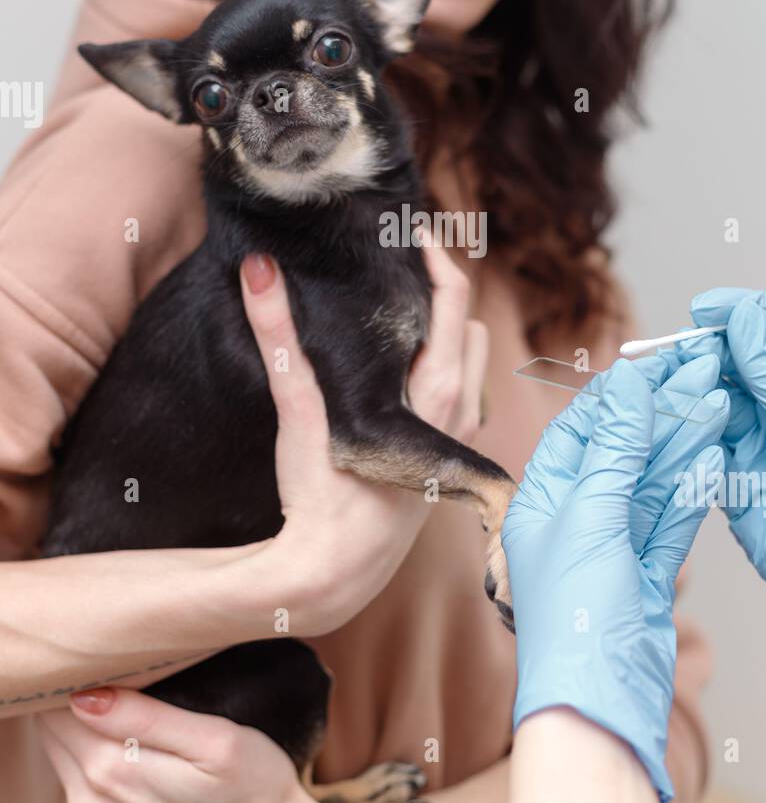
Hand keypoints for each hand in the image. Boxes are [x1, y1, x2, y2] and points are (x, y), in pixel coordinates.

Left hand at [36, 687, 326, 802]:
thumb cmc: (257, 793)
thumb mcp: (216, 742)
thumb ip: (147, 718)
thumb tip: (84, 694)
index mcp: (112, 770)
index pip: (59, 704)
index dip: (84, 670)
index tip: (118, 653)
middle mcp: (90, 800)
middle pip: (53, 727)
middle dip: (78, 692)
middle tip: (126, 665)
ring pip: (61, 751)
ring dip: (81, 720)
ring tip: (133, 693)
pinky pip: (75, 776)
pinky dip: (90, 748)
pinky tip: (130, 734)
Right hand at [238, 240, 488, 636]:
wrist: (334, 575)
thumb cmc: (320, 499)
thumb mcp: (300, 413)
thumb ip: (279, 338)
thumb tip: (257, 271)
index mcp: (436, 390)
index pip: (454, 299)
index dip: (436, 254)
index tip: (411, 228)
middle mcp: (461, 411)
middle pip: (469, 323)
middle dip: (443, 287)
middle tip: (402, 259)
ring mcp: (459, 437)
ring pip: (471, 359)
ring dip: (447, 327)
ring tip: (401, 305)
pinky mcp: (445, 457)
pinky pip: (462, 391)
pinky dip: (444, 362)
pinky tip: (402, 364)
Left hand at [503, 356, 727, 802]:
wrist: (598, 701)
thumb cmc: (572, 614)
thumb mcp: (589, 514)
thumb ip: (613, 447)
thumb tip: (627, 384)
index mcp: (539, 502)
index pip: (578, 431)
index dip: (618, 395)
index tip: (655, 363)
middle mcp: (573, 521)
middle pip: (621, 450)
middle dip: (660, 411)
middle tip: (699, 372)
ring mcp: (612, 548)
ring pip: (650, 481)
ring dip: (681, 441)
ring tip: (714, 401)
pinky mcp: (645, 575)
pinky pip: (670, 520)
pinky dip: (690, 488)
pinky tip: (710, 456)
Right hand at [676, 288, 765, 672]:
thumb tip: (745, 318)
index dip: (739, 314)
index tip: (706, 310)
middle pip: (734, 359)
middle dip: (703, 350)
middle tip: (674, 351)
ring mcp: (757, 439)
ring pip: (711, 398)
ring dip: (688, 391)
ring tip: (666, 389)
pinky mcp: (732, 474)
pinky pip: (699, 442)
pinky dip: (682, 433)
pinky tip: (669, 428)